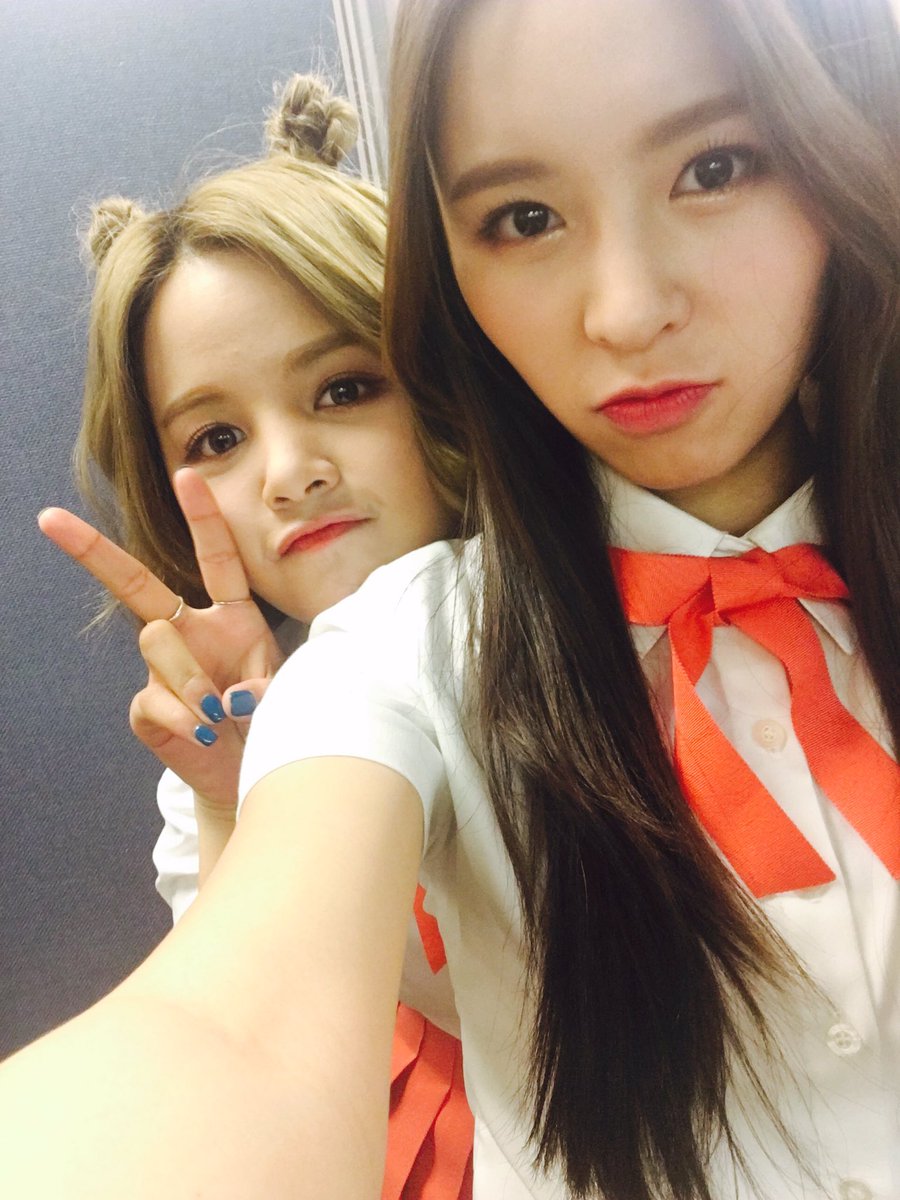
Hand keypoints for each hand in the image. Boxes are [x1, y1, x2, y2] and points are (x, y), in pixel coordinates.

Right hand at [38, 469, 284, 812]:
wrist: (254, 774)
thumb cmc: (273, 720)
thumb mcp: (282, 690)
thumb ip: (261, 682)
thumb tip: (225, 695)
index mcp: (231, 617)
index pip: (216, 558)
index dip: (202, 517)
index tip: (186, 474)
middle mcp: (190, 632)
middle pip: (135, 584)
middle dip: (93, 550)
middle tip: (50, 518)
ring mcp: (163, 670)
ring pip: (156, 642)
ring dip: (191, 677)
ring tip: (222, 713)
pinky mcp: (147, 710)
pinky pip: (154, 699)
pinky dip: (185, 718)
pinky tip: (206, 733)